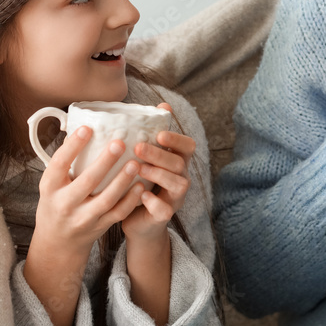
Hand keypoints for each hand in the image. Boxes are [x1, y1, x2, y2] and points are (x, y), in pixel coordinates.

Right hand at [31, 126, 145, 260]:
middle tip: (119, 142)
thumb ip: (64, 161)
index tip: (88, 128)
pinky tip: (141, 185)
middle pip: (86, 182)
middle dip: (104, 162)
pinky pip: (118, 213)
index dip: (73, 146)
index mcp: (50, 187)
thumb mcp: (52, 183)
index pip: (59, 164)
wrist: (57, 241)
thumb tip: (78, 126)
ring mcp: (83, 218)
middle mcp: (65, 203)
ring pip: (106, 200)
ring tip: (135, 162)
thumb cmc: (56, 201)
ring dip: (122, 181)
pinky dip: (130, 200)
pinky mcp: (99, 226)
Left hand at [121, 103, 195, 240]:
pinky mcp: (164, 216)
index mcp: (177, 161)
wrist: (137, 221)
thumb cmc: (139, 182)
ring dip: (159, 175)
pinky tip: (141, 194)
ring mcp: (175, 198)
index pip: (187, 146)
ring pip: (178, 185)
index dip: (177, 139)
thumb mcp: (144, 158)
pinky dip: (154, 202)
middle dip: (160, 154)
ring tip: (139, 169)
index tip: (159, 134)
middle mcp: (181, 178)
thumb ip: (152, 135)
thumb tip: (162, 104)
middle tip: (138, 147)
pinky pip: (165, 210)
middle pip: (179, 163)